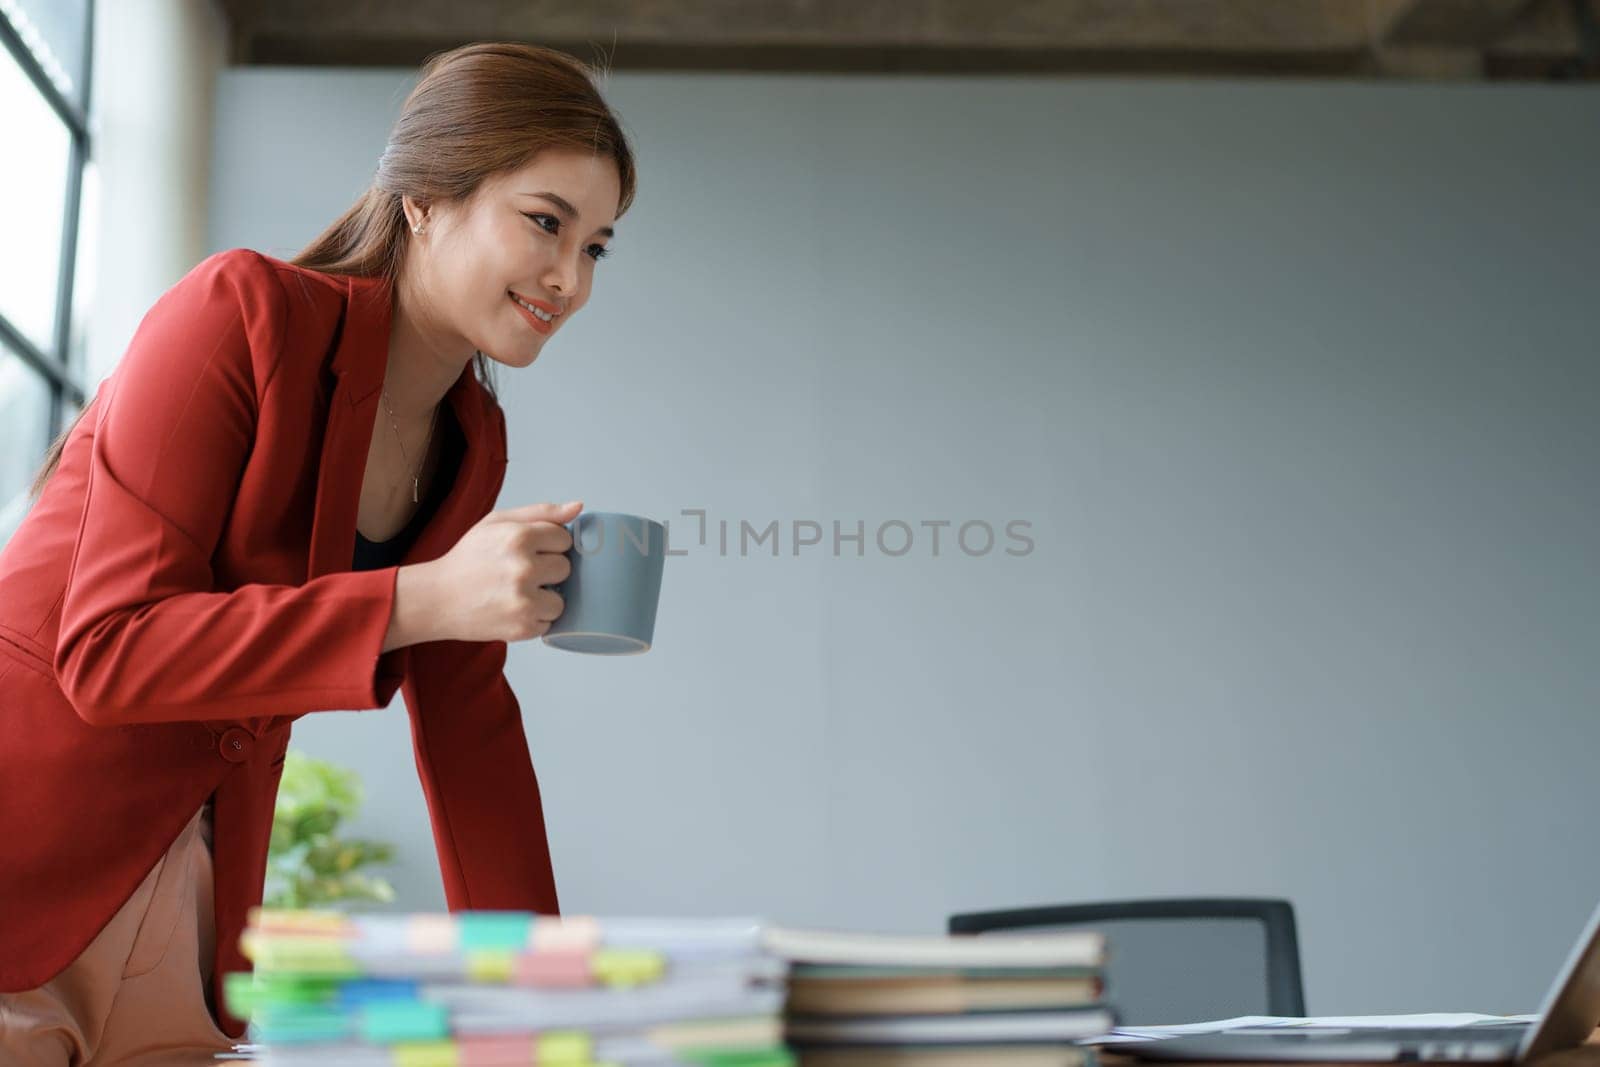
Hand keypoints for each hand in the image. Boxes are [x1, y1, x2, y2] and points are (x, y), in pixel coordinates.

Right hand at [424, 499, 582, 643]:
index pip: (564, 539)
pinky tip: (512, 609)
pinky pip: (549, 623)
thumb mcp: (497, 523)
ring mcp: (524, 600)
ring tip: (517, 593)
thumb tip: (578, 507)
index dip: (549, 545)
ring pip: (561, 600)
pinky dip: (534, 619)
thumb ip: (540, 513)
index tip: (530, 551)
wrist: (436, 598)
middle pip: (565, 568)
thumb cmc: (468, 558)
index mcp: (519, 537)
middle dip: (548, 571)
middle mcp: (524, 568)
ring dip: (545, 598)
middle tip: (519, 573)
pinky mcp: (522, 627)